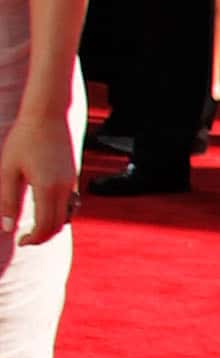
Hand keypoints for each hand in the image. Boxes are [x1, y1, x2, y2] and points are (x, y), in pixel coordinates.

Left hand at [0, 111, 76, 246]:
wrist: (48, 116)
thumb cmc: (24, 139)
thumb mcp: (8, 170)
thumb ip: (7, 200)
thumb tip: (7, 227)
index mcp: (47, 188)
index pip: (46, 226)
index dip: (34, 239)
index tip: (19, 242)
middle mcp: (64, 188)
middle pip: (60, 225)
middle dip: (43, 237)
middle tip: (25, 239)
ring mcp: (72, 183)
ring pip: (67, 216)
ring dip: (52, 226)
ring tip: (34, 227)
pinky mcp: (73, 177)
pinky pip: (70, 204)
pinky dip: (59, 213)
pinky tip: (44, 209)